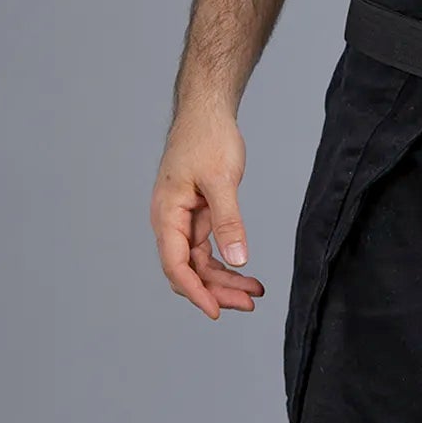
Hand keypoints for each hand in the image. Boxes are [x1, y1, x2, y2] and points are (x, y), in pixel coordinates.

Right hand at [150, 106, 264, 319]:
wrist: (207, 111)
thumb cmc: (208, 138)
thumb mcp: (221, 179)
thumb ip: (229, 220)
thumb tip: (238, 259)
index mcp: (166, 214)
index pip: (176, 265)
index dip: (195, 292)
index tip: (216, 311)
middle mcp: (171, 222)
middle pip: (189, 270)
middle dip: (217, 291)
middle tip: (249, 304)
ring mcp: (184, 221)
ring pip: (200, 264)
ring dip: (225, 281)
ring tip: (254, 294)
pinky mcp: (198, 216)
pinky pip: (208, 250)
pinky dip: (227, 262)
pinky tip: (246, 274)